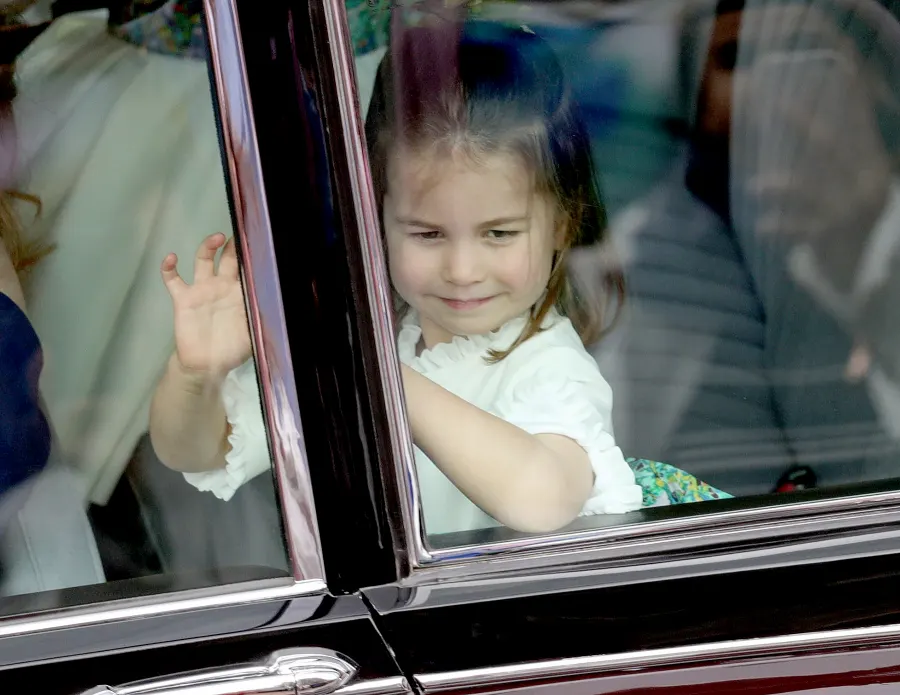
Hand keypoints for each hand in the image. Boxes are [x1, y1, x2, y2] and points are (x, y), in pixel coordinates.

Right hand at [161, 233, 250, 378]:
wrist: (206, 365)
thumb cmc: (232, 349)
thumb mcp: (253, 332)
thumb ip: (263, 316)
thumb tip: (280, 304)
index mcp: (240, 293)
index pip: (247, 269)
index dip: (250, 256)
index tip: (256, 241)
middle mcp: (221, 286)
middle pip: (227, 259)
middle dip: (232, 246)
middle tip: (237, 234)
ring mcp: (201, 290)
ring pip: (203, 261)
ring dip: (207, 247)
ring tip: (215, 238)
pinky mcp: (183, 298)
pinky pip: (173, 279)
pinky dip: (169, 267)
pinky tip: (171, 257)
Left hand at [733, 52, 890, 291]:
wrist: (868, 265)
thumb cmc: (853, 216)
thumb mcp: (856, 181)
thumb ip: (843, 153)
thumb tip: (825, 113)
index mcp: (871, 163)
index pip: (850, 123)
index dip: (829, 99)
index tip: (804, 77)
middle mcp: (865, 182)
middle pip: (828, 147)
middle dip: (800, 123)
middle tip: (771, 105)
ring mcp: (851, 210)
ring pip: (812, 191)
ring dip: (781, 186)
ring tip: (753, 186)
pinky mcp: (835, 236)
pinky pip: (804, 229)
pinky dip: (781, 227)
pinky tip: (760, 226)